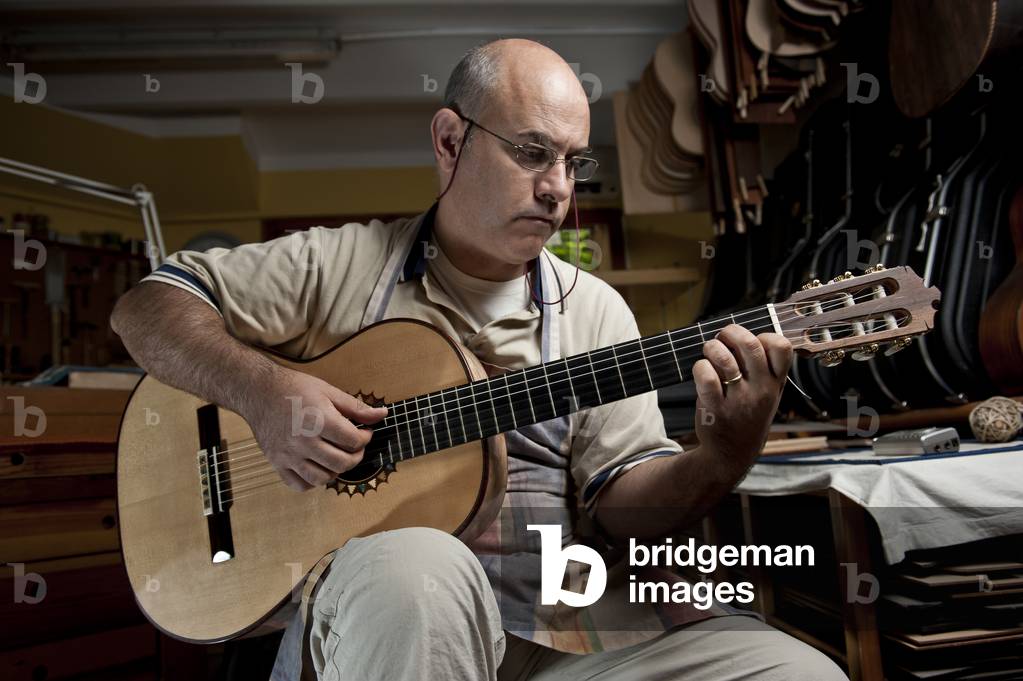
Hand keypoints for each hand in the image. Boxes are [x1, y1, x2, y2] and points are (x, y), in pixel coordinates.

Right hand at [243, 366, 387, 490]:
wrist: (259, 392)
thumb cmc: (294, 389)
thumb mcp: (328, 392)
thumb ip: (356, 407)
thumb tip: (382, 414)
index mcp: (319, 421)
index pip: (353, 441)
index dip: (365, 438)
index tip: (364, 432)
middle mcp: (304, 441)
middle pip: (342, 463)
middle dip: (356, 456)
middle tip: (355, 447)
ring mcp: (289, 455)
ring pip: (323, 478)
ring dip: (337, 471)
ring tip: (338, 457)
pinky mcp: (277, 463)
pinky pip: (300, 485)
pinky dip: (313, 482)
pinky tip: (318, 467)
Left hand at [692, 325, 792, 477]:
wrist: (731, 454)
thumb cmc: (747, 416)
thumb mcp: (766, 394)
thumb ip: (761, 367)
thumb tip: (739, 334)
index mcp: (775, 382)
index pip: (781, 347)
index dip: (763, 336)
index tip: (750, 344)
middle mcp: (761, 390)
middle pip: (751, 345)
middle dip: (731, 332)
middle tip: (722, 339)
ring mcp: (739, 400)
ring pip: (724, 358)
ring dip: (711, 348)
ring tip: (709, 354)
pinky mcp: (716, 409)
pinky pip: (706, 376)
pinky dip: (700, 367)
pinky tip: (702, 372)